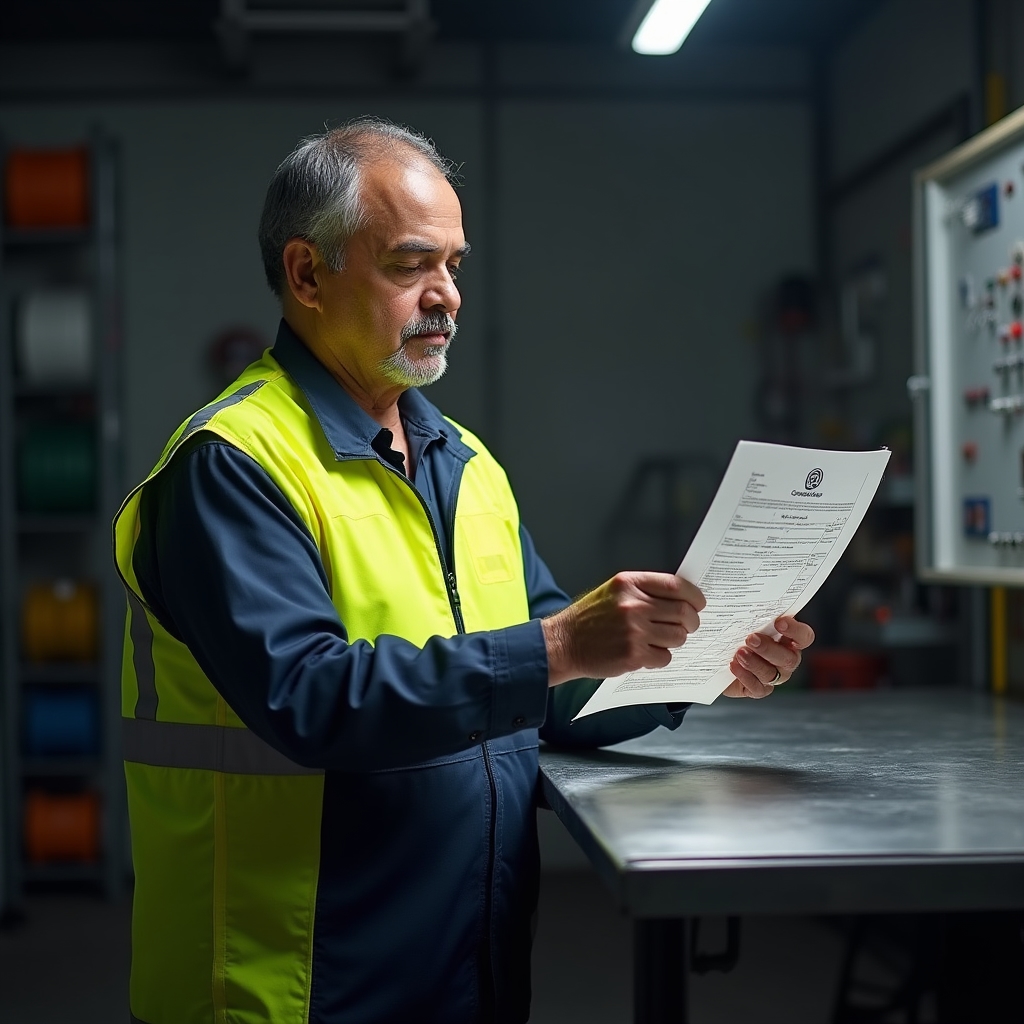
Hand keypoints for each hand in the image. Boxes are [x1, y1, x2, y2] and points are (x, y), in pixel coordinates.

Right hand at [542, 572, 705, 685]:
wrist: (564, 642)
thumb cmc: (590, 618)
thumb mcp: (614, 591)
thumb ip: (644, 590)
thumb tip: (681, 598)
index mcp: (629, 583)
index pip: (676, 586)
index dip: (694, 596)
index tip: (698, 604)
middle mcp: (632, 605)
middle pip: (683, 613)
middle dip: (691, 622)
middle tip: (688, 626)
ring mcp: (634, 631)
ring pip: (677, 636)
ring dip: (675, 641)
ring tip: (660, 640)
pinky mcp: (633, 654)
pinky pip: (664, 657)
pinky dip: (660, 657)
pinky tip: (646, 653)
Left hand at [722, 616, 814, 697]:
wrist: (719, 656)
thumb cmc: (738, 634)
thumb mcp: (745, 622)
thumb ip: (752, 614)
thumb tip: (743, 597)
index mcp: (789, 640)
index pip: (804, 637)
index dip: (795, 631)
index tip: (779, 622)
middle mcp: (786, 659)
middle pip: (789, 658)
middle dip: (769, 648)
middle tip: (751, 639)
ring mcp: (774, 676)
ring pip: (773, 674)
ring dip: (755, 663)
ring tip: (739, 653)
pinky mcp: (759, 689)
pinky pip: (758, 688)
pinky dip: (745, 677)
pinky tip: (733, 666)